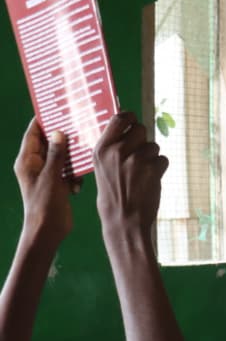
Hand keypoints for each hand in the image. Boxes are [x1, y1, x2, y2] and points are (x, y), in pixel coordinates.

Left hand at [14, 119, 75, 243]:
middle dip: (64, 139)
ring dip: (73, 159)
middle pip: (50, 144)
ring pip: (62, 158)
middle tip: (79, 128)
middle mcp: (36, 165)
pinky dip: (75, 175)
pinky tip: (77, 185)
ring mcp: (47, 175)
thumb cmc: (44, 204)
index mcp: (27, 161)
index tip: (56, 109)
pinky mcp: (58, 184)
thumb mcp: (52, 177)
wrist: (47, 230)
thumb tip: (59, 132)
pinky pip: (68, 172)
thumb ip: (56, 154)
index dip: (43, 121)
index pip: (33, 134)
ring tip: (83, 157)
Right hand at [94, 112, 167, 239]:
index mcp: (101, 148)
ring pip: (154, 146)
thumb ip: (111, 148)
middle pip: (141, 129)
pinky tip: (149, 180)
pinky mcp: (153, 168)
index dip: (130, 117)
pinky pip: (163, 159)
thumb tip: (126, 129)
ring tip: (141, 173)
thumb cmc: (112, 195)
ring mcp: (136, 159)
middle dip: (143, 140)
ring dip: (151, 157)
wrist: (123, 219)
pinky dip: (160, 168)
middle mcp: (118, 150)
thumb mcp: (101, 167)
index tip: (133, 120)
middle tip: (139, 155)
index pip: (119, 119)